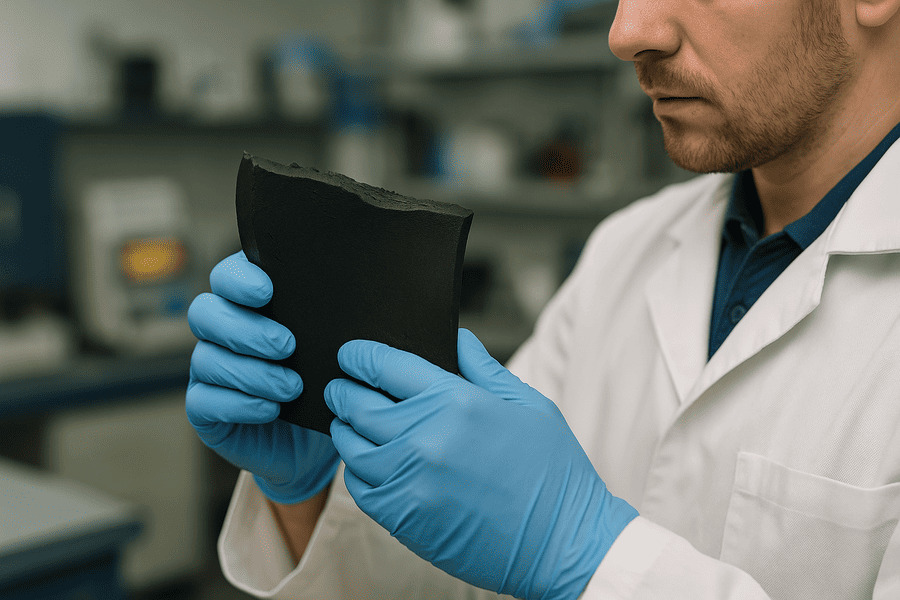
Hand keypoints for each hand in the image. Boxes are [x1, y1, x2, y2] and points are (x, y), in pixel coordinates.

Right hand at [186, 251, 338, 502]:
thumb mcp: (336, 345)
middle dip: (245, 329)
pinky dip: (239, 404)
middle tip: (288, 345)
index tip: (267, 291)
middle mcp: (221, 332)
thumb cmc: (329, 378)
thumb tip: (352, 291)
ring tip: (293, 387)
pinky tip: (271, 409)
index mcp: (249, 303)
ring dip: (251, 372)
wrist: (321, 439)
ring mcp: (208, 371)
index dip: (238, 280)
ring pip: (206, 359)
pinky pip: (203, 402)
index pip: (227, 277)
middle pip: (205, 313)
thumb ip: (333, 316)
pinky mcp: (204, 410)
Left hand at [324, 329, 637, 598]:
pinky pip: (360, 488)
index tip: (351, 353)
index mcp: (457, 402)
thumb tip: (458, 338)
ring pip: (351, 446)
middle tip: (340, 385)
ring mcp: (410, 481)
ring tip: (349, 422)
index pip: (386, 366)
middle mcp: (426, 438)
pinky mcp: (404, 518)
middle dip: (343, 389)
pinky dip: (356, 470)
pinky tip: (367, 462)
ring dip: (345, 429)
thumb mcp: (528, 406)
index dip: (361, 355)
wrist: (563, 543)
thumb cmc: (553, 473)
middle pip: (358, 404)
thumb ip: (483, 368)